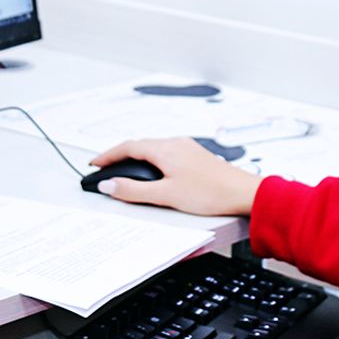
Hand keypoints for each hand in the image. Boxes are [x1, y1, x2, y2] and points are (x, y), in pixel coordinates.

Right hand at [88, 137, 262, 216]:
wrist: (243, 193)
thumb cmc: (210, 193)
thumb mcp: (165, 195)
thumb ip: (134, 191)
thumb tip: (109, 186)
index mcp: (165, 149)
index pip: (127, 147)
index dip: (107, 155)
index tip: (95, 164)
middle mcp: (175, 143)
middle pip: (140, 145)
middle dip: (119, 156)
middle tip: (104, 168)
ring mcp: (187, 148)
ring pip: (154, 149)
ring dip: (136, 158)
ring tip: (125, 172)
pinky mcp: (196, 156)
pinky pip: (166, 153)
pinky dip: (152, 161)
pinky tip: (154, 173)